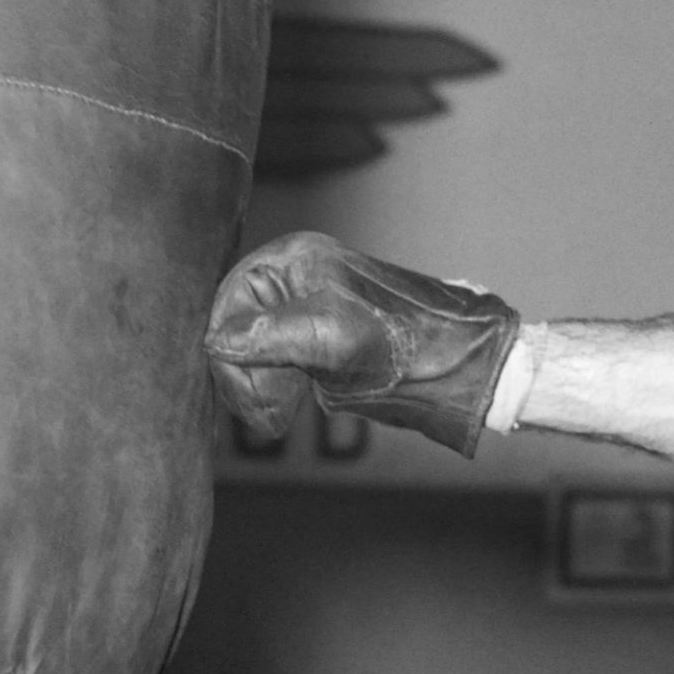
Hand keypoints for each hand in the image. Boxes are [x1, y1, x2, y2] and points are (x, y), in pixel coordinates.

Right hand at [203, 232, 519, 457]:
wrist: (455, 362)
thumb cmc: (406, 343)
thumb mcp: (333, 338)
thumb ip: (273, 335)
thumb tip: (218, 341)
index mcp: (292, 259)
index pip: (229, 304)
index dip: (232, 355)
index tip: (250, 395)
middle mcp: (292, 276)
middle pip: (235, 329)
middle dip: (246, 376)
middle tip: (270, 415)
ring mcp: (303, 306)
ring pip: (250, 352)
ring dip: (259, 387)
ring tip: (281, 414)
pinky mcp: (314, 336)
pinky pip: (271, 362)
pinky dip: (274, 388)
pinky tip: (291, 405)